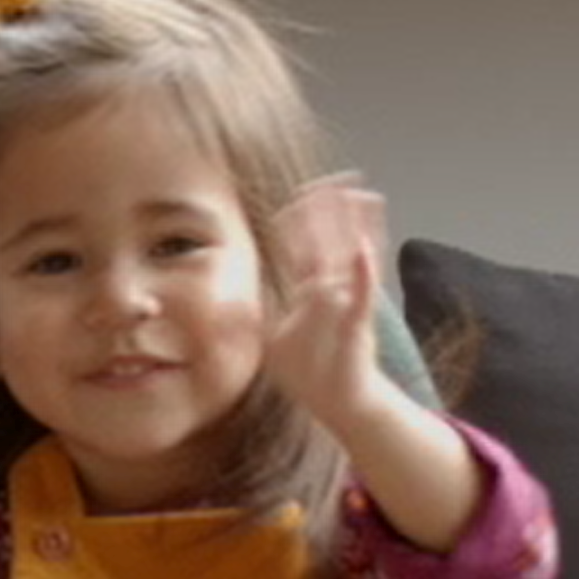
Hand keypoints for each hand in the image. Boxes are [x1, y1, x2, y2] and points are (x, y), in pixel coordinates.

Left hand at [264, 177, 388, 432]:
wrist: (342, 401)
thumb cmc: (311, 368)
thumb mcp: (272, 336)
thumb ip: (251, 314)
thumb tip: (215, 301)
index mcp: (306, 288)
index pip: (300, 241)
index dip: (301, 214)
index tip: (307, 188)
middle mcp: (326, 289)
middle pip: (325, 238)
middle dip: (332, 208)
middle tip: (341, 177)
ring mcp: (343, 303)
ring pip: (348, 255)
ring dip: (355, 225)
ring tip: (363, 195)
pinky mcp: (355, 323)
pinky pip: (359, 295)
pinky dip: (361, 273)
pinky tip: (362, 250)